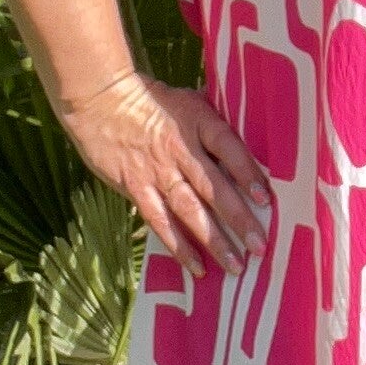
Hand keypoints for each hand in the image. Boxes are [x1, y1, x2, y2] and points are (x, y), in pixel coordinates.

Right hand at [59, 71, 271, 277]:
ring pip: (190, 211)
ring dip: (214, 240)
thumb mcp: (188, 99)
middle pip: (214, 188)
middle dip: (239, 219)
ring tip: (236, 265)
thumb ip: (213, 122)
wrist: (100, 100)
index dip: (248, 174)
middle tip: (260, 246)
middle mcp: (180, 149)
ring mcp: (157, 171)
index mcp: (198, 122)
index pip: (229, 149)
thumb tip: (247, 139)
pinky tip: (196, 266)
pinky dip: (179, 246)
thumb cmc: (150, 98)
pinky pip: (160, 221)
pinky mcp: (136, 188)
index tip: (266, 199)